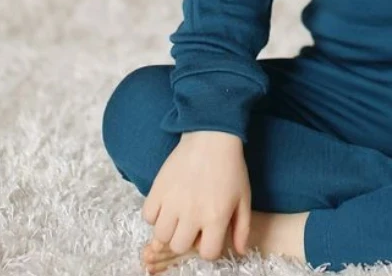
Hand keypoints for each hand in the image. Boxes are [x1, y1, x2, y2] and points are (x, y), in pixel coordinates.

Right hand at [141, 131, 251, 259]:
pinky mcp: (156, 190)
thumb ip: (242, 228)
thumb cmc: (231, 168)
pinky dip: (155, 216)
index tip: (210, 234)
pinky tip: (167, 205)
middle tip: (193, 224)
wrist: (211, 137)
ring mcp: (171, 203)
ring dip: (170, 230)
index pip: (207, 253)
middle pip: (180, 247)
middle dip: (187, 240)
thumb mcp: (243, 198)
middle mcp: (191, 214)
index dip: (209, 246)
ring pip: (161, 236)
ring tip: (179, 216)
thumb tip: (240, 251)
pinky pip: (147, 217)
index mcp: (216, 217)